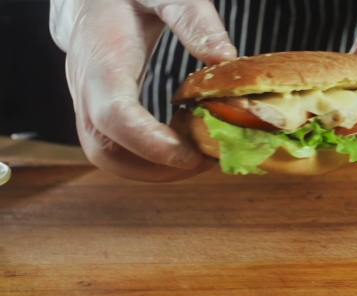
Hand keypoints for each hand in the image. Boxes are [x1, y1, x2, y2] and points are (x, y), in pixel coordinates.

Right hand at [49, 0, 235, 181]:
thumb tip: (225, 58)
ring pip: (108, 156)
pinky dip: (149, 158)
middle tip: (204, 160)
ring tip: (199, 156)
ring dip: (154, 169)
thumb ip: (193, 20)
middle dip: (155, 168)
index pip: (113, 115)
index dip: (148, 143)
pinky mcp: (97, 109)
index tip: (189, 155)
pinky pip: (116, 147)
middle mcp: (86, 87)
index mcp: (102, 56)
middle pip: (104, 151)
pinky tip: (182, 144)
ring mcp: (87, 102)